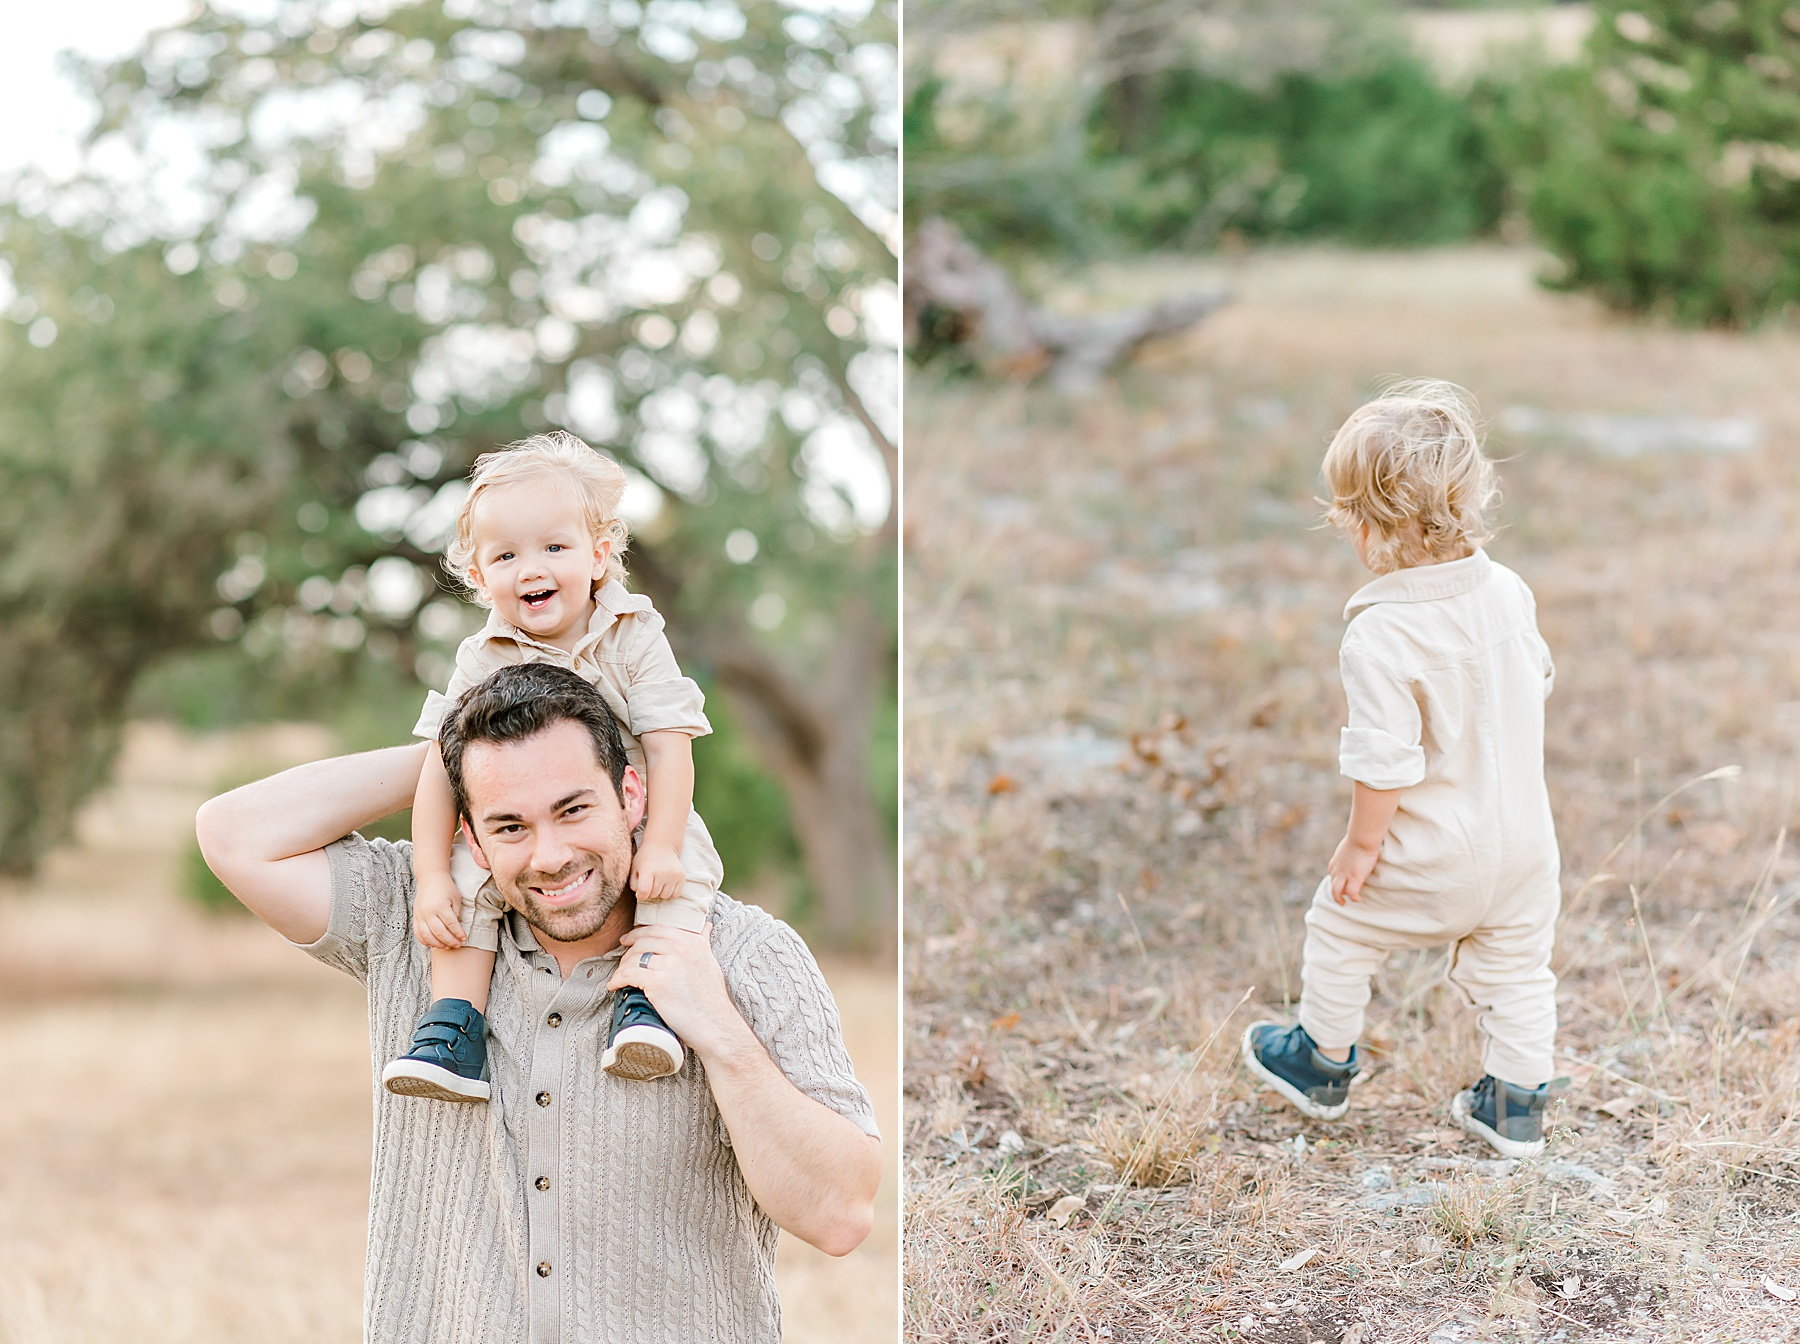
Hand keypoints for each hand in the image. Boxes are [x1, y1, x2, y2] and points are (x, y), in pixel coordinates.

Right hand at [413, 871, 467, 948]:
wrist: (430, 878)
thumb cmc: (446, 887)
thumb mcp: (456, 898)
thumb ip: (456, 913)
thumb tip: (456, 929)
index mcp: (440, 906)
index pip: (451, 924)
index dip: (458, 933)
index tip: (464, 938)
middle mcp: (428, 911)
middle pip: (439, 932)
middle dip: (449, 941)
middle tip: (457, 945)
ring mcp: (420, 915)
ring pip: (427, 935)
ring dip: (437, 944)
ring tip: (446, 946)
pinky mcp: (415, 916)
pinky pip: (418, 933)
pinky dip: (424, 941)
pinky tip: (433, 944)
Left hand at [608, 923, 746, 1061]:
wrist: (713, 1024)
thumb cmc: (711, 997)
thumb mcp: (710, 961)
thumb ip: (703, 941)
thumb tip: (705, 926)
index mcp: (693, 940)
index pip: (657, 929)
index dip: (637, 934)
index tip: (627, 940)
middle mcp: (681, 948)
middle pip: (643, 942)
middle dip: (628, 951)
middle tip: (622, 962)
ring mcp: (669, 964)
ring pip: (634, 958)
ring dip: (622, 967)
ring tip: (619, 976)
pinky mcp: (657, 982)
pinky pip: (629, 975)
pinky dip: (618, 979)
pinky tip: (615, 985)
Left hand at [630, 841, 686, 902]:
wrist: (662, 845)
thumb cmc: (645, 859)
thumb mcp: (635, 868)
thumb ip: (634, 884)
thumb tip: (641, 895)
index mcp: (648, 869)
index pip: (644, 891)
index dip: (640, 895)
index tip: (640, 891)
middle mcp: (662, 872)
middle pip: (654, 895)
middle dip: (650, 892)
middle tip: (650, 882)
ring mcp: (673, 874)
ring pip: (665, 896)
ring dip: (660, 892)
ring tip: (658, 882)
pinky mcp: (681, 876)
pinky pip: (676, 894)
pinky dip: (670, 892)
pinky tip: (666, 884)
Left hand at [1327, 834, 1380, 904]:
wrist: (1362, 838)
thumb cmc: (1359, 837)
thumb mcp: (1351, 844)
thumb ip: (1350, 850)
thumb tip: (1357, 847)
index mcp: (1335, 862)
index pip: (1332, 874)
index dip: (1336, 880)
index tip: (1342, 884)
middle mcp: (1337, 869)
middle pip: (1332, 884)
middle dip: (1335, 893)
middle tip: (1340, 899)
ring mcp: (1344, 874)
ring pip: (1336, 891)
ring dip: (1338, 898)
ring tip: (1343, 903)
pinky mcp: (1354, 878)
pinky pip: (1352, 893)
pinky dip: (1354, 898)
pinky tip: (1358, 899)